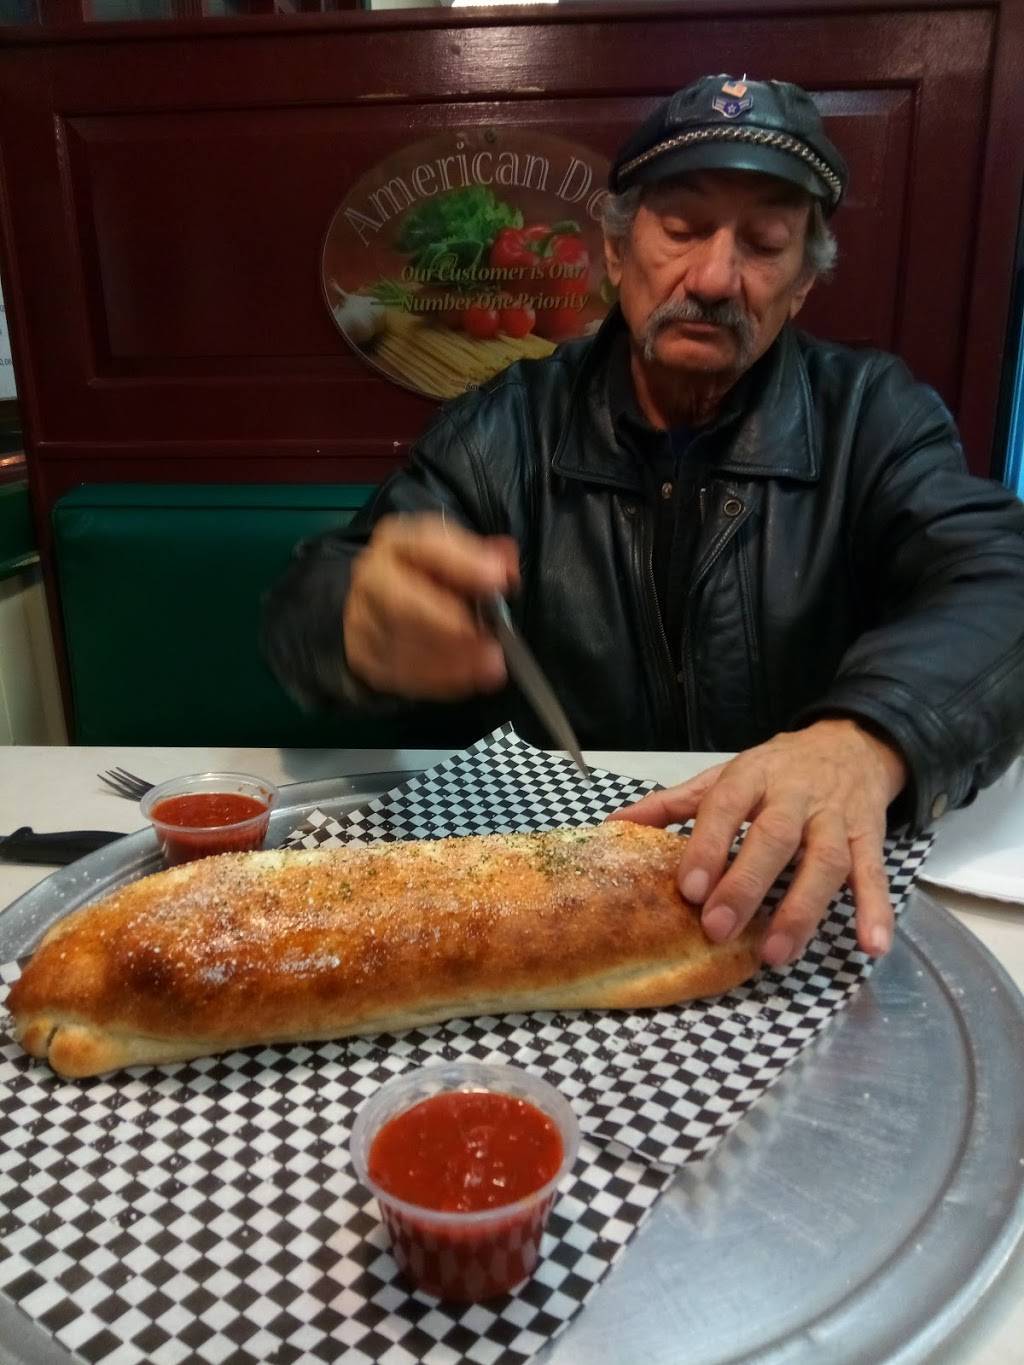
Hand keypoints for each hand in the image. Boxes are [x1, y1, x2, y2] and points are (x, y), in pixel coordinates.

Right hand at [344, 513, 519, 698]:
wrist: (379, 608)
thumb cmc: (427, 580)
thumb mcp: (456, 559)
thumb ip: (484, 559)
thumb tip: (507, 565)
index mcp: (400, 543)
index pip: (426, 546)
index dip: (464, 563)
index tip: (498, 579)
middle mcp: (373, 576)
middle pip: (402, 602)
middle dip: (449, 625)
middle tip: (490, 645)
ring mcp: (362, 617)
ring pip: (402, 643)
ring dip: (450, 660)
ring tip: (489, 666)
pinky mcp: (363, 655)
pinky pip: (398, 673)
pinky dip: (436, 680)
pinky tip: (467, 680)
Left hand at [609, 720, 907, 965]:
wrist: (851, 743)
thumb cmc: (777, 769)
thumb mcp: (725, 776)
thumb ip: (672, 804)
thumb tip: (614, 825)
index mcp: (753, 776)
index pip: (726, 805)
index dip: (706, 846)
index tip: (688, 888)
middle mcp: (796, 795)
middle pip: (774, 837)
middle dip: (747, 884)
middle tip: (719, 929)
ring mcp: (836, 818)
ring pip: (825, 861)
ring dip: (802, 908)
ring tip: (777, 953)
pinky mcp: (870, 838)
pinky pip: (875, 874)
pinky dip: (876, 911)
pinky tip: (871, 946)